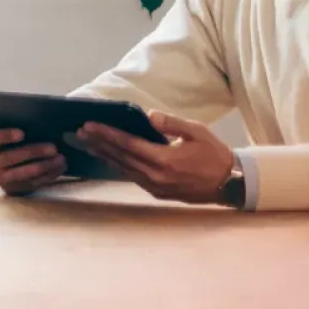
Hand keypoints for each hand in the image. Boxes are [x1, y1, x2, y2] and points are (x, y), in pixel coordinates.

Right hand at [0, 125, 66, 193]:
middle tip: (53, 147)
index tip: (22, 133)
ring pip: (23, 173)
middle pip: (10, 158)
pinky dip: (49, 174)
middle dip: (33, 152)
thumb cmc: (6, 140)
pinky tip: (60, 166)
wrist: (7, 164)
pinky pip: (33, 183)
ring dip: (44, 165)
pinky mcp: (14, 189)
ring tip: (60, 158)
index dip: (5, 136)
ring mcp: (0, 179)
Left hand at [75, 111, 233, 203]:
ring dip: (105, 156)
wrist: (229, 183)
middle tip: (79, 133)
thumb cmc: (214, 153)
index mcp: (164, 160)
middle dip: (98, 144)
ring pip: (123, 169)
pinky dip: (118, 166)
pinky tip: (109, 159)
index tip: (89, 126)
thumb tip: (149, 115)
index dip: (106, 134)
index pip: (127, 145)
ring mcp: (155, 187)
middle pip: (120, 157)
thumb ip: (171, 123)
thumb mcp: (197, 131)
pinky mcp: (157, 192)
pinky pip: (132, 177)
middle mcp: (155, 176)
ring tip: (88, 145)